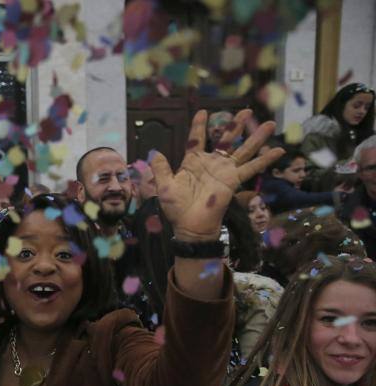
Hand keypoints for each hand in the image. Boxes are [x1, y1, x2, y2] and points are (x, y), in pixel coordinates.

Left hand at [151, 109, 283, 241]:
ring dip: (256, 137)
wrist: (190, 225)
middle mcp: (211, 163)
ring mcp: (224, 170)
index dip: (199, 126)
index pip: (196, 139)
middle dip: (235, 124)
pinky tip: (279, 151)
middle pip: (225, 139)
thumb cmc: (177, 207)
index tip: (202, 112)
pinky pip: (251, 168)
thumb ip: (161, 168)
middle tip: (246, 110)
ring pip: (243, 149)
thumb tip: (155, 152)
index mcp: (192, 162)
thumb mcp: (164, 186)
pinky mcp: (234, 180)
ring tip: (269, 123)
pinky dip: (265, 160)